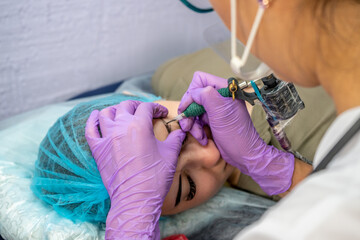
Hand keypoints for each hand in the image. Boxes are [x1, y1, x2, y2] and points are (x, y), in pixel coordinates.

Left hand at [85, 100, 185, 238]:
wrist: (136, 199)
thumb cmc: (155, 177)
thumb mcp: (171, 155)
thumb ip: (176, 138)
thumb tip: (181, 131)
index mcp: (139, 126)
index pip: (147, 107)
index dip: (156, 108)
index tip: (162, 113)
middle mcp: (120, 127)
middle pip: (126, 106)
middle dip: (137, 106)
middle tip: (144, 111)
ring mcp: (106, 138)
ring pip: (106, 113)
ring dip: (115, 110)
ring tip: (122, 113)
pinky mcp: (97, 150)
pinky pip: (90, 129)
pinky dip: (92, 120)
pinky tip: (96, 116)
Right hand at [179, 71, 293, 194]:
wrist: (244, 155)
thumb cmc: (236, 135)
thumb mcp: (220, 112)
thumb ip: (206, 96)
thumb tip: (193, 93)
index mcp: (224, 89)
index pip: (200, 80)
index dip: (191, 93)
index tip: (187, 108)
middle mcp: (219, 97)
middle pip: (194, 96)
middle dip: (189, 111)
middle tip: (186, 124)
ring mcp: (215, 109)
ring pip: (193, 109)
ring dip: (192, 123)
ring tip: (197, 134)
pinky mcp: (212, 120)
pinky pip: (197, 120)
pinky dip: (197, 129)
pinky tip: (202, 138)